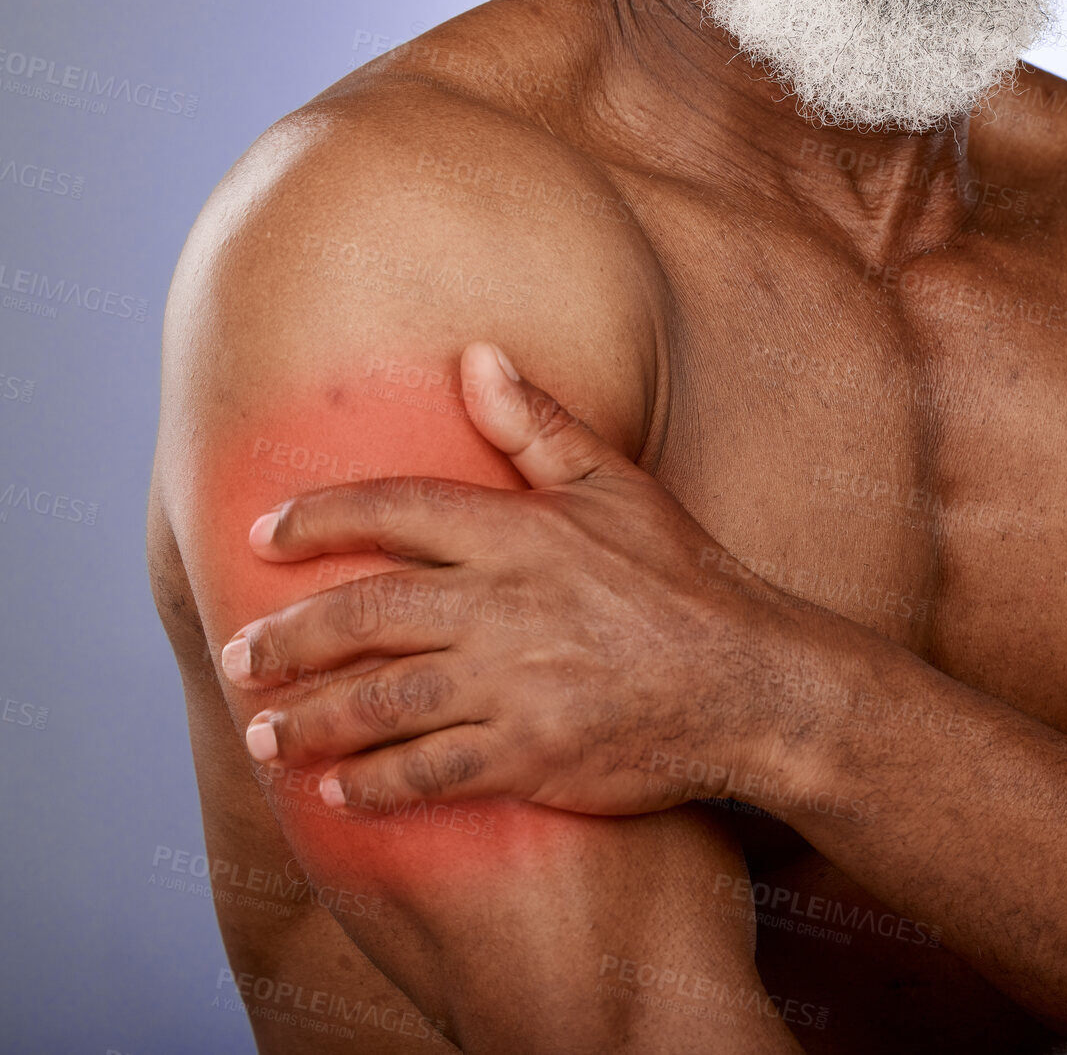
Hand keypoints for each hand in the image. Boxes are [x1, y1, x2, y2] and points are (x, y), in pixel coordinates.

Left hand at [221, 342, 785, 816]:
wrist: (748, 682)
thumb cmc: (685, 580)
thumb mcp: (618, 486)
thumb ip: (538, 425)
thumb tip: (476, 355)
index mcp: (519, 532)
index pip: (393, 511)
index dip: (318, 518)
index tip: (263, 536)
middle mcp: (502, 605)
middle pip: (363, 615)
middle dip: (289, 637)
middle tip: (240, 656)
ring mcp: (511, 685)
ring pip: (379, 701)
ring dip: (309, 720)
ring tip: (264, 733)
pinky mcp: (528, 755)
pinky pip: (428, 772)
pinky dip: (375, 783)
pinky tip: (340, 789)